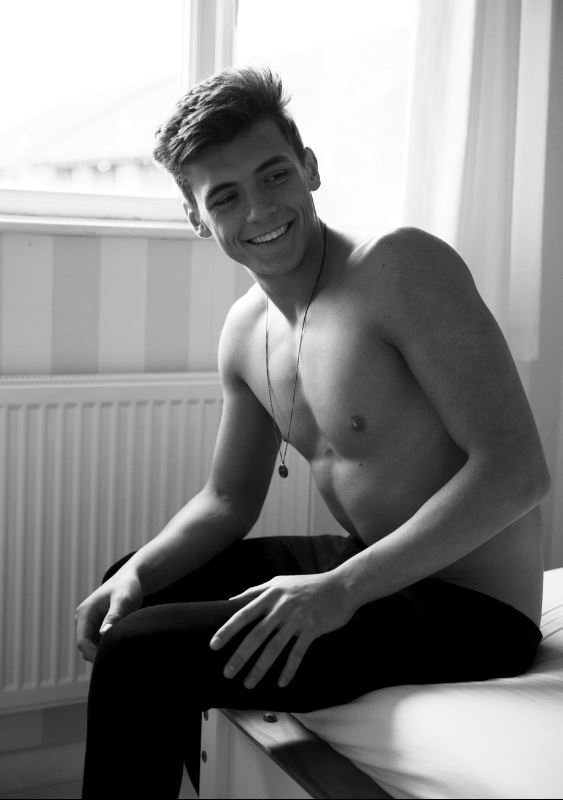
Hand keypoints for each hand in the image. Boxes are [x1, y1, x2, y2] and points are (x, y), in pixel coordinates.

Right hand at [75, 571, 142, 662]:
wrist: (130, 580)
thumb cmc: (126, 587)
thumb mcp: (123, 600)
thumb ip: (114, 616)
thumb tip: (104, 634)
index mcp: (85, 613)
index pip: (82, 642)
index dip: (94, 654)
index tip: (111, 659)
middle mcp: (83, 620)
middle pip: (86, 648)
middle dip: (100, 654)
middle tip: (121, 656)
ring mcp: (89, 625)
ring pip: (92, 648)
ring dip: (104, 650)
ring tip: (123, 647)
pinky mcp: (97, 628)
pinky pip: (99, 644)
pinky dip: (108, 647)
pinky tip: (122, 644)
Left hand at [210, 572, 355, 688]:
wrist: (341, 586)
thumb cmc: (308, 585)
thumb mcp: (280, 582)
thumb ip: (256, 591)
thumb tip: (233, 601)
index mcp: (271, 595)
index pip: (243, 614)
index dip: (227, 631)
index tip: (213, 645)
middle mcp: (281, 608)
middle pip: (255, 636)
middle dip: (240, 656)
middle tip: (227, 673)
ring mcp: (296, 619)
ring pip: (274, 648)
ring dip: (260, 668)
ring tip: (248, 684)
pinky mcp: (312, 629)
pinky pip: (297, 653)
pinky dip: (288, 669)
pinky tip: (281, 683)